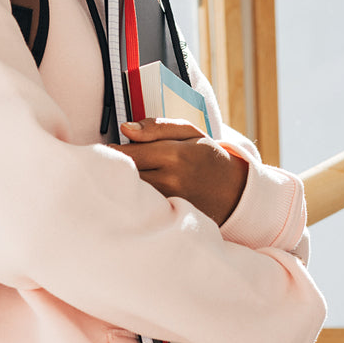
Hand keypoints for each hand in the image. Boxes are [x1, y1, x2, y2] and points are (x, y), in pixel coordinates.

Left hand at [106, 118, 248, 225]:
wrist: (234, 192)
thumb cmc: (206, 156)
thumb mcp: (188, 132)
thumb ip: (156, 126)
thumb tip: (125, 128)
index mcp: (175, 153)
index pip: (129, 152)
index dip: (112, 150)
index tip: (109, 148)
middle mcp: (171, 180)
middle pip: (127, 174)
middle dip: (113, 168)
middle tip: (109, 163)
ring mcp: (170, 201)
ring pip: (132, 192)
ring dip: (122, 184)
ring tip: (121, 178)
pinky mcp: (170, 216)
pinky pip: (142, 207)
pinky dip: (134, 200)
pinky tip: (134, 195)